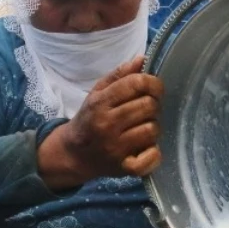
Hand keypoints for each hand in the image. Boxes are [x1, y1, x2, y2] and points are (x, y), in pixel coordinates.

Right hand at [38, 56, 163, 187]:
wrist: (74, 154)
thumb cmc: (91, 119)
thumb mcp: (98, 93)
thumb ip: (120, 76)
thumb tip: (142, 59)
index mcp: (101, 103)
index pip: (136, 84)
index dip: (153, 83)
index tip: (154, 87)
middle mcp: (107, 125)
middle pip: (148, 106)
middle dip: (153, 105)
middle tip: (147, 109)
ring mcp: (115, 148)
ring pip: (152, 129)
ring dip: (153, 127)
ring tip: (144, 127)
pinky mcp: (123, 168)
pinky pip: (151, 158)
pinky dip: (154, 153)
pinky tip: (147, 148)